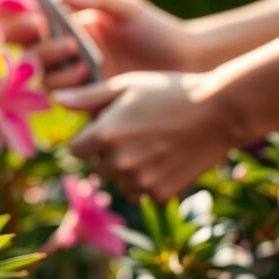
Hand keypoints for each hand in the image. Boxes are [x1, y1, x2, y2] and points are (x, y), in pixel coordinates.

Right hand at [0, 0, 194, 88]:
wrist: (187, 65)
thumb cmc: (158, 30)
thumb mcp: (128, 8)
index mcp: (72, 26)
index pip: (33, 26)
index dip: (22, 26)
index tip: (34, 23)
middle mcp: (68, 53)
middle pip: (33, 56)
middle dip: (44, 51)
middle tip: (70, 45)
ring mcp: (77, 79)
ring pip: (44, 79)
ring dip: (57, 73)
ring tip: (84, 66)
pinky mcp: (89, 101)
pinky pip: (64, 100)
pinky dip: (68, 91)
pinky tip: (89, 80)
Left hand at [55, 71, 248, 201]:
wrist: (220, 111)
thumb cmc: (170, 90)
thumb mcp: (127, 85)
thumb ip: (89, 97)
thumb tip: (57, 100)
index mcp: (104, 134)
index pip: (77, 150)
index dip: (90, 138)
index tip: (107, 127)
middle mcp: (118, 161)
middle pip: (97, 167)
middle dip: (108, 154)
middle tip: (135, 134)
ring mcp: (140, 180)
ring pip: (119, 182)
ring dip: (127, 170)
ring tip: (151, 145)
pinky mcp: (161, 194)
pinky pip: (142, 193)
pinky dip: (148, 182)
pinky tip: (165, 159)